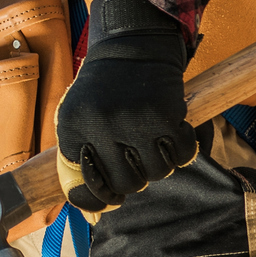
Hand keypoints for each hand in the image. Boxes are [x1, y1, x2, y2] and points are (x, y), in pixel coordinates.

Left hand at [56, 0, 198, 212]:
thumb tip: (93, 212)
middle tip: (137, 158)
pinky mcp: (165, 115)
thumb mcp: (78, 116)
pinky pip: (182, 156)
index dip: (101, 197)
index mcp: (72, 128)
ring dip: (160, 163)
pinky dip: (183, 149)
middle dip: (136, 178)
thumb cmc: (104, 88)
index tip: (111, 195)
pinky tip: (173, 131)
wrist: (132, 44)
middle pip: (127, 185)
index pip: (85, 186)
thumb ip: (82, 157)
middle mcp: (99, 127)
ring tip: (154, 141)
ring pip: (157, 174)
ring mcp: (133, 122)